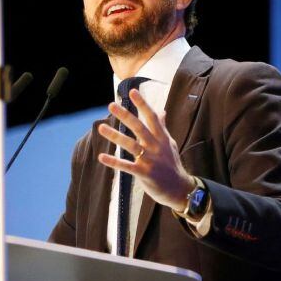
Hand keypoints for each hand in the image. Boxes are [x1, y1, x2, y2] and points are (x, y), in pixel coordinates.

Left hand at [97, 87, 195, 210]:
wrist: (180, 189)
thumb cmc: (173, 165)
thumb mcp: (170, 144)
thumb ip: (163, 127)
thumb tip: (162, 111)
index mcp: (162, 138)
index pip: (152, 117)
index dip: (142, 104)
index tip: (132, 91)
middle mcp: (156, 147)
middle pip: (139, 128)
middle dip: (125, 115)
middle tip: (111, 105)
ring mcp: (150, 160)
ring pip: (131, 145)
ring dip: (115, 136)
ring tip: (101, 127)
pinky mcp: (145, 174)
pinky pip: (127, 166)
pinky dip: (114, 162)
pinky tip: (102, 156)